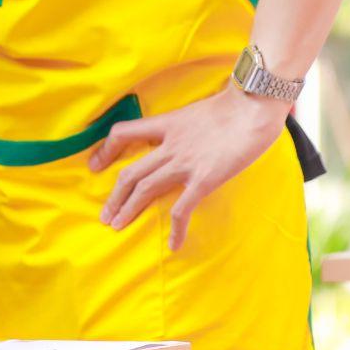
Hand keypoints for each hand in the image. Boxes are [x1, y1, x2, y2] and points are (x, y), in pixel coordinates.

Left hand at [89, 86, 291, 250]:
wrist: (254, 105)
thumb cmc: (236, 105)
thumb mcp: (199, 111)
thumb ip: (187, 125)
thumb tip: (188, 136)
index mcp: (167, 124)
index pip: (123, 133)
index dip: (106, 150)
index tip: (95, 165)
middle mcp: (170, 145)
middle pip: (131, 172)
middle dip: (115, 196)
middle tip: (105, 215)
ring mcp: (185, 162)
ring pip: (145, 189)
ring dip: (129, 210)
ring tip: (117, 226)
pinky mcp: (205, 179)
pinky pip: (183, 208)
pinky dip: (176, 228)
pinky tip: (174, 244)